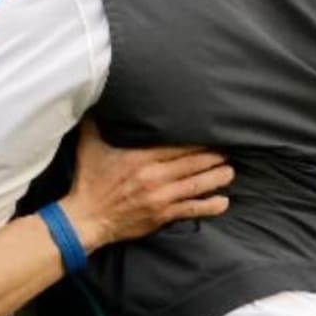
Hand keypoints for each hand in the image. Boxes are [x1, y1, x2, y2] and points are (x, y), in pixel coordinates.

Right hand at [62, 119, 231, 251]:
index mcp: (140, 158)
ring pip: (198, 185)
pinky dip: (210, 206)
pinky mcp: (162, 216)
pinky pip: (192, 210)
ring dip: (218, 178)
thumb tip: (92, 96)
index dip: (198, 140)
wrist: (85, 220)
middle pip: (194, 163)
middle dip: (214, 157)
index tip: (211, 134)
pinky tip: (222, 202)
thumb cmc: (88, 182)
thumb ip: (94, 122)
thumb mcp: (88, 146)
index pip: (178, 145)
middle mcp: (154, 177)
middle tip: (228, 151)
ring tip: (230, 171)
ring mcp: (160, 198)